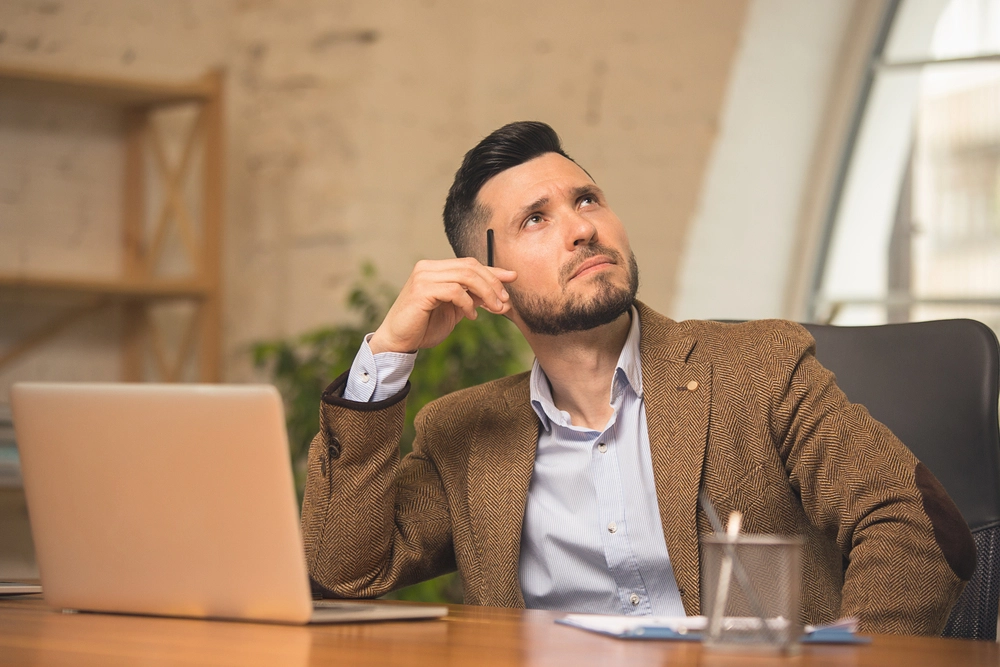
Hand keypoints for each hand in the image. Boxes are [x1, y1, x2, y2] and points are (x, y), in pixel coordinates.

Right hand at [369, 258, 516, 353]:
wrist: (399, 342)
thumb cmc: (424, 326)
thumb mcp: (455, 309)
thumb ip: (473, 298)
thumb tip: (500, 294)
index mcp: (435, 268)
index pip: (469, 264)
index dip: (493, 271)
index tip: (513, 277)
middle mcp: (428, 267)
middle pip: (470, 266)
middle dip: (493, 283)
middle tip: (505, 301)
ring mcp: (423, 277)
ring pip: (466, 276)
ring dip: (486, 293)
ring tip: (494, 309)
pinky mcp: (421, 290)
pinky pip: (455, 291)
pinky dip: (468, 304)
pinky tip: (471, 317)